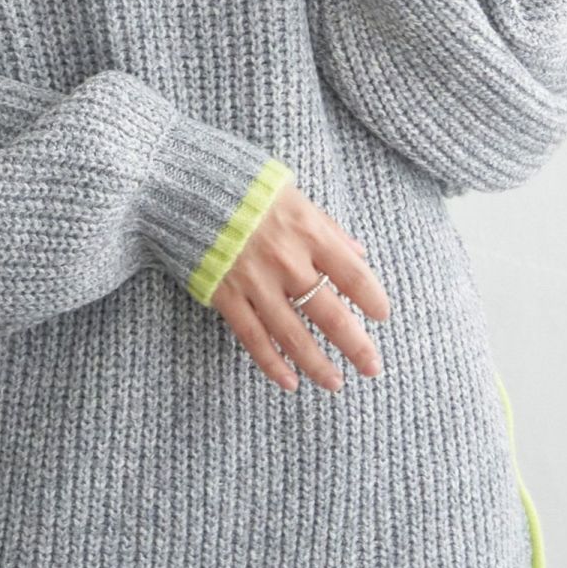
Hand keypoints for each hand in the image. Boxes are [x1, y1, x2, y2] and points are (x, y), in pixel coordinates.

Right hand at [210, 179, 390, 392]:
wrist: (184, 184)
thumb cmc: (243, 186)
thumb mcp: (293, 194)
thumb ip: (327, 227)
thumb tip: (360, 254)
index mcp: (307, 231)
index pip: (352, 274)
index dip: (372, 298)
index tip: (382, 316)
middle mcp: (285, 260)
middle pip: (329, 312)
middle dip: (355, 345)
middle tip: (372, 367)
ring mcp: (254, 280)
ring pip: (292, 334)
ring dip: (317, 364)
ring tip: (335, 383)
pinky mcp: (225, 294)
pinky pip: (253, 337)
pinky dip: (272, 363)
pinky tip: (289, 382)